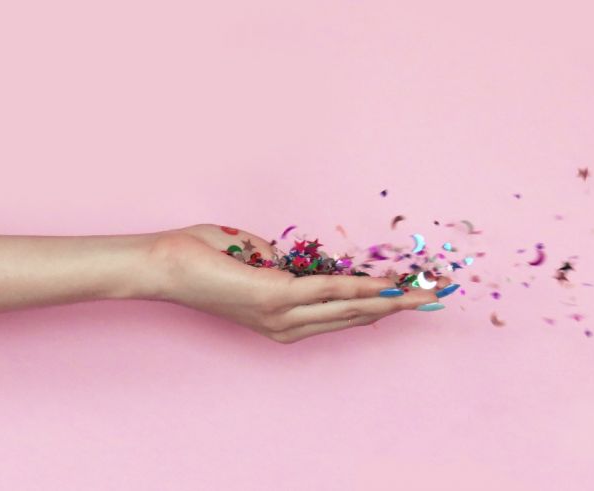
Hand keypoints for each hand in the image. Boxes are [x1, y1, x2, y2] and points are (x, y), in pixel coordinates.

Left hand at [146, 224, 454, 342]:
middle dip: (396, 308)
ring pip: (348, 308)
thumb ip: (283, 262)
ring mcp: (282, 315)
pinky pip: (328, 292)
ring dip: (388, 301)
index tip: (407, 297)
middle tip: (431, 299)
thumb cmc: (202, 258)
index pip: (341, 314)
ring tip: (421, 296)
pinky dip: (359, 289)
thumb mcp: (252, 259)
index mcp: (282, 320)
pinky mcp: (275, 297)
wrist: (163, 266)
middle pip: (354, 317)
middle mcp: (287, 325)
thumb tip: (301, 259)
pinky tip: (384, 286)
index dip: (378, 306)